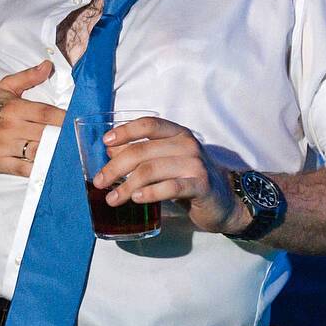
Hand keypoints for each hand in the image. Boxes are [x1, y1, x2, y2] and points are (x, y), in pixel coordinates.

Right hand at [0, 61, 66, 177]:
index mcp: (14, 108)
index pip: (45, 113)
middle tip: (78, 141)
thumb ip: (27, 77)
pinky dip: (40, 170)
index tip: (77, 123)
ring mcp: (5, 147)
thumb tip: (48, 65)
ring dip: (55, 154)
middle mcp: (10, 127)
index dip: (64, 119)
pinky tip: (51, 168)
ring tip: (70, 154)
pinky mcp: (0, 163)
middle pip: (45, 134)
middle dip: (63, 138)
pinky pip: (25, 169)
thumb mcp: (5, 88)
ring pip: (38, 152)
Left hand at [90, 116, 246, 234]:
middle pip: (142, 150)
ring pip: (151, 170)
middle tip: (100, 181)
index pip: (148, 124)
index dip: (125, 131)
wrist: (225, 201)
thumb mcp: (166, 161)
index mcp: (177, 133)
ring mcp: (195, 164)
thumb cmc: (190, 179)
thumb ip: (142, 154)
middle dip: (116, 167)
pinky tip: (137, 198)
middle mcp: (187, 144)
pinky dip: (150, 193)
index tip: (106, 142)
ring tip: (112, 198)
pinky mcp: (201, 185)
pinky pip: (170, 187)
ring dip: (127, 185)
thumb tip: (111, 151)